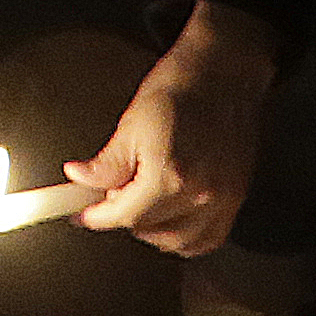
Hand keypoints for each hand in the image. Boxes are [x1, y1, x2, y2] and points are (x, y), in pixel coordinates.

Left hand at [71, 4, 277, 258]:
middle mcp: (199, 194)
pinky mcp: (236, 197)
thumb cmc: (180, 89)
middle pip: (149, 230)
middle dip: (125, 217)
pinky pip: (209, 238)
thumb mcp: (132, 123)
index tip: (84, 215)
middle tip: (113, 198)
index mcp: (169, 175)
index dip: (98, 217)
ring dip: (154, 233)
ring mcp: (222, 199)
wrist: (222, 73)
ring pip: (180, 243)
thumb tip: (79, 179)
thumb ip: (106, 163)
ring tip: (142, 206)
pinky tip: (171, 221)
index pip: (125, 214)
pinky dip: (187, 238)